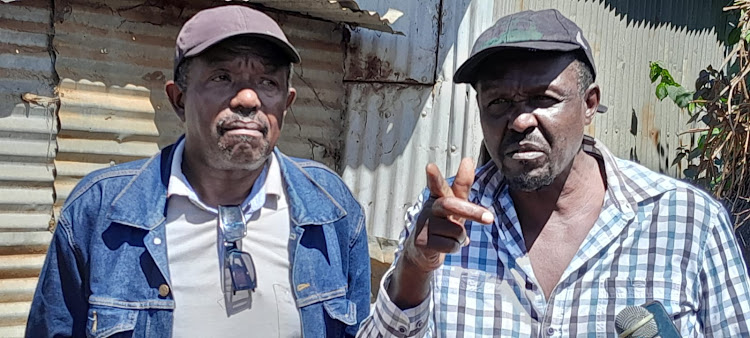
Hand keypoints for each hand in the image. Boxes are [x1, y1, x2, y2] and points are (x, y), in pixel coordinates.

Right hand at [403, 158, 493, 272]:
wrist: (422, 251)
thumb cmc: (442, 223)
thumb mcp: (455, 205)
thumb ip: (462, 185)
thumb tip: (468, 160)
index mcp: (437, 197)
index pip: (438, 186)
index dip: (435, 177)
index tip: (430, 166)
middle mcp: (429, 208)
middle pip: (451, 205)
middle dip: (472, 211)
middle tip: (489, 219)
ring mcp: (424, 225)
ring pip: (457, 231)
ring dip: (460, 237)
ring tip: (449, 237)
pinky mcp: (423, 242)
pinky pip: (452, 245)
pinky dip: (454, 248)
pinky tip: (443, 246)